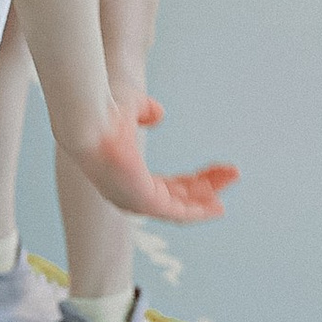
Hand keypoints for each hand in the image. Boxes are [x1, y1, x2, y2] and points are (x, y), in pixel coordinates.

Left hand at [62, 96, 236, 225]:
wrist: (90, 119)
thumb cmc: (104, 110)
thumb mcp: (131, 108)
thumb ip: (144, 112)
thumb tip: (157, 113)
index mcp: (126, 176)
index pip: (165, 186)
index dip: (191, 182)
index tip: (214, 172)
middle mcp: (129, 194)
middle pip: (176, 198)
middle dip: (205, 188)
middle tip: (231, 174)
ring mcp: (135, 201)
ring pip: (181, 207)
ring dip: (207, 199)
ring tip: (230, 187)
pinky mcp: (144, 202)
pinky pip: (179, 213)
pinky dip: (200, 210)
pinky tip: (218, 205)